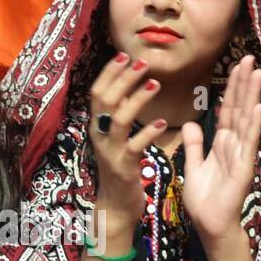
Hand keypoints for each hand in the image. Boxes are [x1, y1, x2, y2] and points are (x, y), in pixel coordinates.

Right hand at [87, 52, 168, 230]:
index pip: (97, 91)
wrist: (116, 205)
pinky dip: (148, 132)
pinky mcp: (124, 166)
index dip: (109, 72)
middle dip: (123, 78)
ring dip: (137, 99)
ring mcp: (110, 151)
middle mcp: (99, 135)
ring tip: (156, 85)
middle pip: (106, 99)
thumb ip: (117, 112)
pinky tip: (163, 122)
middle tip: (143, 63)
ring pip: (119, 118)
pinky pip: (135, 145)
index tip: (125, 55)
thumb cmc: (120, 167)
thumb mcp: (115, 137)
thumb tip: (125, 83)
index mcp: (96, 125)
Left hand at [182, 55, 260, 245]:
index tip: (237, 66)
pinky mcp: (244, 168)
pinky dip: (252, 125)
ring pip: (246, 120)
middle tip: (250, 58)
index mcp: (222, 144)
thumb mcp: (194, 166)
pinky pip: (248, 143)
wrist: (210, 225)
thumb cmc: (204, 200)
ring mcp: (242, 155)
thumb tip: (192, 123)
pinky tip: (257, 107)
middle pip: (239, 108)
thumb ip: (194, 145)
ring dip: (251, 96)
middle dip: (244, 83)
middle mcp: (235, 145)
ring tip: (257, 73)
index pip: (228, 110)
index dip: (232, 88)